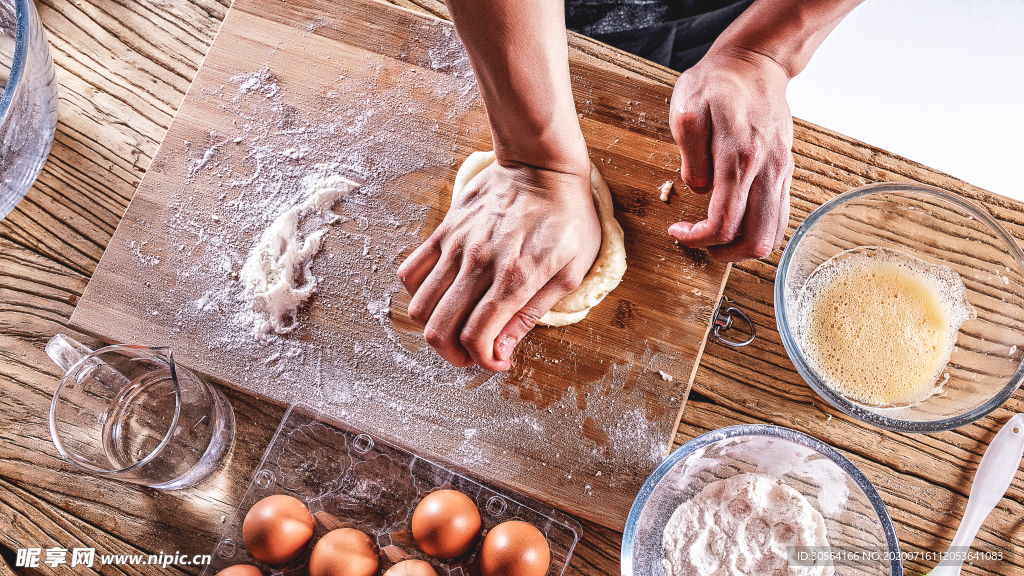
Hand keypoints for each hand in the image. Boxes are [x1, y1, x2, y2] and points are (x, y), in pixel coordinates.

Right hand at [397, 159, 600, 370]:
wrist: (543, 165)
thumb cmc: (567, 217)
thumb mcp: (570, 272)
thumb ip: (531, 314)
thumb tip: (501, 350)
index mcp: (516, 277)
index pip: (478, 337)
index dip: (483, 362)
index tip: (495, 362)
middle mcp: (480, 263)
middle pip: (441, 328)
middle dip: (453, 354)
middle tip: (471, 354)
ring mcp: (457, 245)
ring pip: (420, 305)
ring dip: (434, 328)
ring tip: (456, 329)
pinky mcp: (444, 230)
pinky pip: (411, 271)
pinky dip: (419, 294)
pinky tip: (443, 297)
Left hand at [668, 47, 795, 260]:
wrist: (755, 64)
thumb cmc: (715, 84)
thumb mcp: (686, 111)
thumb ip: (690, 156)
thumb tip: (699, 189)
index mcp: (739, 157)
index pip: (724, 221)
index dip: (698, 238)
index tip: (678, 232)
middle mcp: (767, 170)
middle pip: (755, 239)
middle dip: (723, 252)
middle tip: (698, 243)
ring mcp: (781, 171)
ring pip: (773, 234)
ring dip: (743, 247)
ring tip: (717, 238)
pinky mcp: (786, 171)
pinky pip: (780, 217)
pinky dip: (758, 230)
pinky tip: (736, 221)